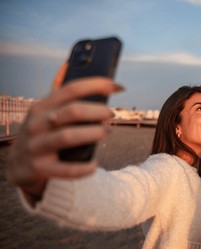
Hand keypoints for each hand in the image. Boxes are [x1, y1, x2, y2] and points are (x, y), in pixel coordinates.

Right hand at [5, 63, 123, 200]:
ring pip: (68, 136)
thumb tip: (69, 64)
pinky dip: (84, 167)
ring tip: (108, 132)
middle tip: (112, 114)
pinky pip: (66, 169)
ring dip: (93, 134)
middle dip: (97, 111)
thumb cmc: (41, 134)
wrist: (17, 167)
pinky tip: (94, 165)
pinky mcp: (39, 168)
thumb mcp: (45, 113)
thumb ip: (60, 95)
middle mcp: (37, 124)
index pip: (71, 89)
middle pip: (72, 111)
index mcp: (41, 106)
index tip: (118, 86)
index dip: (97, 85)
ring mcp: (36, 146)